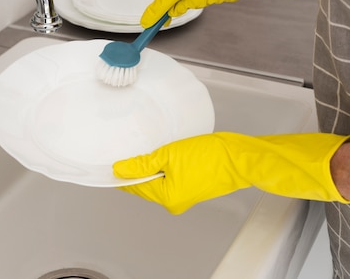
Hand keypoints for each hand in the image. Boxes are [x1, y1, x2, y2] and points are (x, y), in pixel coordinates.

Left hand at [113, 131, 349, 214]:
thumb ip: (142, 163)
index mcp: (166, 197)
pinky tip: (162, 154)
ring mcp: (184, 195)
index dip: (121, 173)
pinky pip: (170, 178)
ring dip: (150, 166)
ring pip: (157, 180)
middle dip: (136, 168)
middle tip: (127, 148)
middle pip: (145, 184)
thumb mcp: (170, 154)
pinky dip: (163, 167)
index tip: (110, 161)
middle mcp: (174, 201)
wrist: (239, 157)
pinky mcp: (192, 187)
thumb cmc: (210, 155)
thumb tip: (119, 169)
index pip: (134, 185)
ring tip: (145, 148)